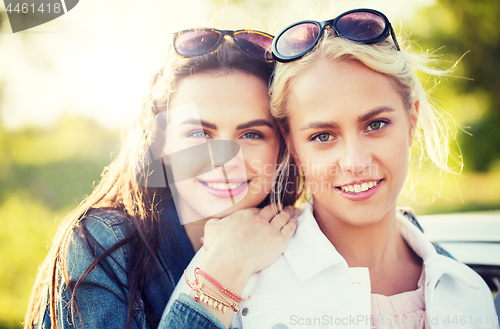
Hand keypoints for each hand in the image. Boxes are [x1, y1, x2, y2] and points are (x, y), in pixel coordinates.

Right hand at [191, 205, 296, 326]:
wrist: (229, 261)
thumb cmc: (218, 247)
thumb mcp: (211, 228)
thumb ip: (215, 222)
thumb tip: (216, 222)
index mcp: (244, 214)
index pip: (256, 210)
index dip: (261, 211)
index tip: (263, 211)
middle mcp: (259, 219)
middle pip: (271, 210)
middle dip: (277, 208)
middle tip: (282, 206)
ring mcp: (270, 229)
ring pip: (282, 217)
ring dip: (288, 213)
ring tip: (291, 211)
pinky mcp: (279, 241)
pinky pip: (289, 229)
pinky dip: (293, 223)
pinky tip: (295, 221)